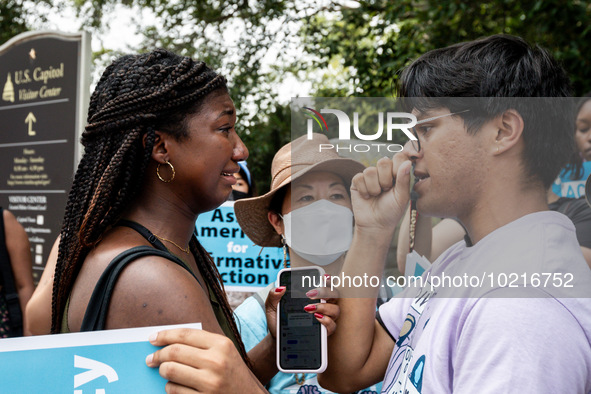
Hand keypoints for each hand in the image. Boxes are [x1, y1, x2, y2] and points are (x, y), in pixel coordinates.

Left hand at [146, 328, 264, 393]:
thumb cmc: (233, 374)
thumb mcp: (225, 352)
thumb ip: (202, 344)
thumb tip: (168, 341)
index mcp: (222, 345)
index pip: (185, 334)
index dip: (165, 335)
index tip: (153, 338)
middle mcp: (216, 361)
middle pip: (174, 352)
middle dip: (158, 355)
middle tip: (151, 358)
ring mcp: (209, 382)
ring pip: (170, 371)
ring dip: (163, 371)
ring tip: (164, 371)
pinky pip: (174, 390)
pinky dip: (170, 387)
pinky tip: (175, 385)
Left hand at [265, 284, 339, 336]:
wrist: (278, 339)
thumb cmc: (278, 321)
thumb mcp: (272, 307)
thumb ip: (273, 296)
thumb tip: (281, 288)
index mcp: (312, 297)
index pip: (325, 285)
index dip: (328, 280)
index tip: (324, 276)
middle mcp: (322, 306)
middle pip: (334, 295)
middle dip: (325, 292)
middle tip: (311, 294)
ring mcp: (325, 318)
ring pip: (335, 309)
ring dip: (324, 307)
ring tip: (309, 308)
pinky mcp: (325, 332)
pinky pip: (332, 325)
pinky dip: (326, 321)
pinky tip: (316, 318)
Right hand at [350, 152, 412, 231]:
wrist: (376, 225)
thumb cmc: (391, 212)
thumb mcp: (402, 197)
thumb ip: (404, 179)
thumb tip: (407, 162)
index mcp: (397, 173)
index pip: (398, 157)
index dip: (397, 168)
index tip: (397, 182)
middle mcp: (383, 172)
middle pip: (383, 161)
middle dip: (385, 179)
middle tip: (386, 190)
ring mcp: (370, 176)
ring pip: (370, 171)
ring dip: (374, 187)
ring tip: (376, 195)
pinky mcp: (357, 182)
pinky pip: (359, 177)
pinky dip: (364, 190)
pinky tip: (367, 197)